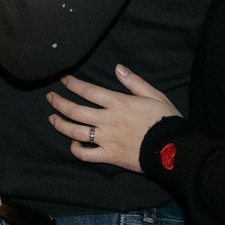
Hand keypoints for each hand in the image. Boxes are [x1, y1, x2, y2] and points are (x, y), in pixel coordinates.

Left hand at [46, 65, 179, 171]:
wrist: (174, 149)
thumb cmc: (166, 120)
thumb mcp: (154, 95)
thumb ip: (134, 81)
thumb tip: (117, 67)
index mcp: (118, 103)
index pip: (88, 91)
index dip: (72, 84)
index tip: (63, 80)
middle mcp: (108, 120)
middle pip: (75, 110)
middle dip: (59, 102)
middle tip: (50, 97)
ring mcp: (107, 140)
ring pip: (75, 131)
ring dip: (60, 124)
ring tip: (52, 118)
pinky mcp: (109, 156)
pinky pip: (86, 154)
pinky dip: (76, 149)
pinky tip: (73, 142)